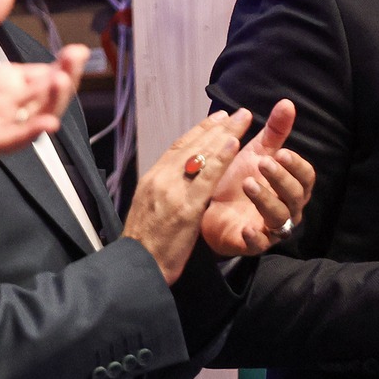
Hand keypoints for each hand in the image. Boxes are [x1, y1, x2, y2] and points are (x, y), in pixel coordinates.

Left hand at [0, 44, 85, 166]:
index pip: (43, 75)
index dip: (64, 65)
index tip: (77, 48)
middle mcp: (1, 104)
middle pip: (48, 95)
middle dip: (67, 78)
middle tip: (75, 57)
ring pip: (36, 118)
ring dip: (54, 101)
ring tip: (61, 80)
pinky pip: (10, 141)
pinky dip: (29, 134)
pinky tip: (45, 124)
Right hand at [121, 111, 252, 283]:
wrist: (136, 265)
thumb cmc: (145, 244)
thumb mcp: (149, 208)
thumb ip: (164, 190)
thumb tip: (178, 178)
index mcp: (152, 178)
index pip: (178, 147)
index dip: (200, 131)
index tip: (217, 119)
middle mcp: (160, 179)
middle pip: (192, 146)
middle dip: (216, 127)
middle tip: (236, 112)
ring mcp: (172, 191)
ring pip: (200, 156)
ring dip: (223, 135)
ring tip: (241, 120)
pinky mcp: (185, 207)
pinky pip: (206, 178)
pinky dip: (220, 158)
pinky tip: (234, 145)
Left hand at [200, 100, 316, 256]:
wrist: (207, 206)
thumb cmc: (237, 178)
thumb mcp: (255, 152)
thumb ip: (275, 131)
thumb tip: (287, 103)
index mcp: (290, 186)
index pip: (306, 177)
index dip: (296, 166)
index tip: (280, 153)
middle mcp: (286, 208)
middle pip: (296, 196)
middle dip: (281, 179)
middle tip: (263, 163)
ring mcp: (269, 228)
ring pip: (279, 219)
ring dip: (267, 200)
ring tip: (248, 184)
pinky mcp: (251, 244)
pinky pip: (259, 245)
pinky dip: (256, 237)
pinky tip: (248, 227)